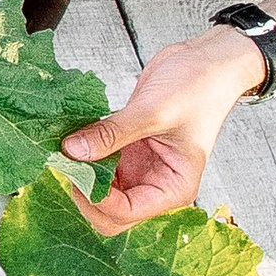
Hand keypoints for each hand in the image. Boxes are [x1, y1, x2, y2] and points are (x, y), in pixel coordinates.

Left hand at [59, 0, 275, 233]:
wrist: (208, 61)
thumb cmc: (198, 87)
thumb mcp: (153, 111)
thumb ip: (111, 134)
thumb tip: (71, 152)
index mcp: (173, 188)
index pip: (124, 213)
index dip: (95, 199)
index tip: (75, 169)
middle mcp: (155, 185)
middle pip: (108, 213)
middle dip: (85, 193)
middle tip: (67, 162)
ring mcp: (139, 169)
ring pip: (99, 191)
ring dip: (81, 175)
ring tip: (66, 148)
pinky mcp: (127, 151)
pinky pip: (98, 164)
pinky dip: (84, 156)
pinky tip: (74, 138)